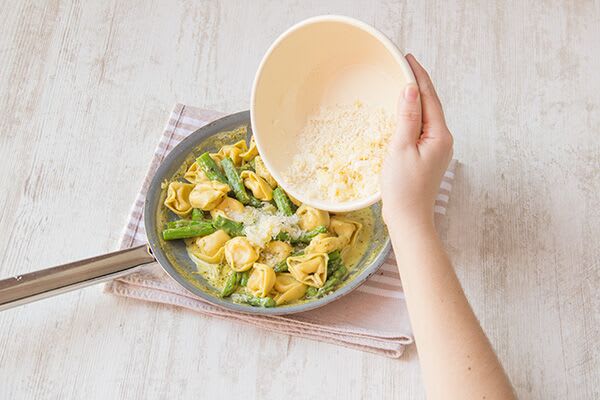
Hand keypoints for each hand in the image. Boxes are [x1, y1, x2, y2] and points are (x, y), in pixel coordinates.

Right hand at [381, 54, 452, 230]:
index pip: (430, 97)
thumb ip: (407, 118)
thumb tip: (412, 90)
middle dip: (418, 84)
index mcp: (439, 135)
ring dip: (416, 99)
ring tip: (402, 83)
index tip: (408, 58)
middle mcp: (443, 140)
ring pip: (427, 116)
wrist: (409, 219)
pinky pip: (422, 129)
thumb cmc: (403, 188)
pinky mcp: (429, 157)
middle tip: (403, 65)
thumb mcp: (401, 149)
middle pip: (431, 104)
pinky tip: (403, 114)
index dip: (419, 76)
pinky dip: (413, 116)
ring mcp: (438, 150)